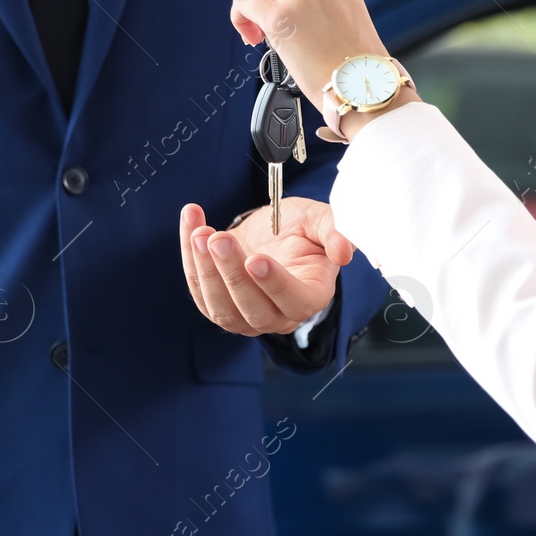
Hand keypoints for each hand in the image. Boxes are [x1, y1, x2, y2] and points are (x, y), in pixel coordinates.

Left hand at [179, 200, 353, 335]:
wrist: (270, 231)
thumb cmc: (299, 228)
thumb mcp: (320, 220)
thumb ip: (335, 231)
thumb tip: (344, 250)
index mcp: (311, 295)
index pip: (296, 302)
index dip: (276, 285)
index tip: (256, 259)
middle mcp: (279, 315)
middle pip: (254, 310)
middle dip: (232, 274)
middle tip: (218, 240)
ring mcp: (245, 316)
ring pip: (222, 308)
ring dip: (206, 270)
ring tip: (199, 233)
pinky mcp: (217, 305)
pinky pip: (199, 289)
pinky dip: (190, 258)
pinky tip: (192, 225)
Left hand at [231, 0, 417, 139]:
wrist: (361, 86)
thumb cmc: (354, 63)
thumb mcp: (342, 15)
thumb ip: (316, 2)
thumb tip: (285, 5)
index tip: (286, 22)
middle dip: (266, 4)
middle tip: (267, 34)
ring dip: (250, 10)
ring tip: (258, 37)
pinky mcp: (278, 13)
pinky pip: (243, 3)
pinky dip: (239, 18)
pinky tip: (251, 39)